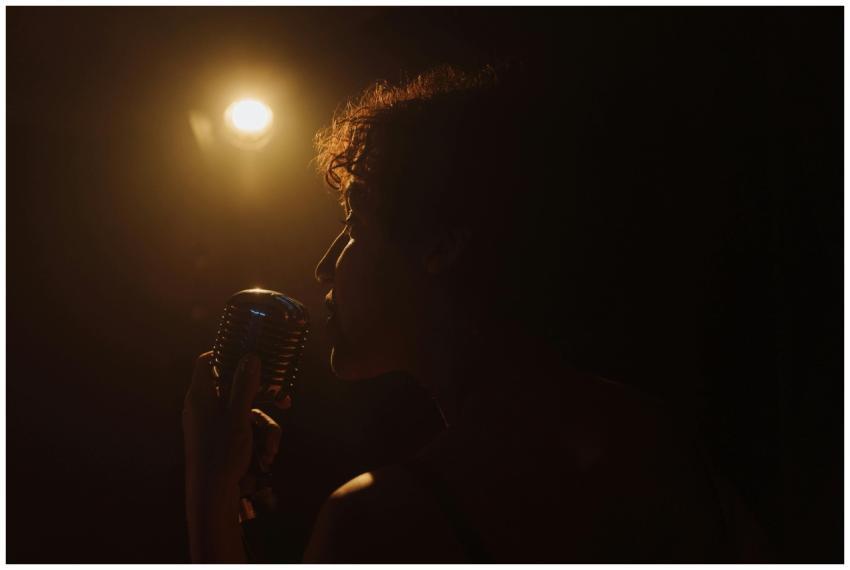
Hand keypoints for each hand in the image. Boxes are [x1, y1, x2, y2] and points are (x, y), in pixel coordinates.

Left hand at [182, 351, 281, 513]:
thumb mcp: (237, 417)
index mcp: (200, 396)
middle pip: (236, 387)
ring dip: (265, 429)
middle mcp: (204, 407)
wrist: (212, 497)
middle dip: (263, 399)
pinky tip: (266, 457)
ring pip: (246, 411)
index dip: (225, 353)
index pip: (207, 362)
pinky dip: (257, 440)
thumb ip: (244, 386)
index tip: (249, 353)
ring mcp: (214, 424)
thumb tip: (251, 356)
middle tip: (283, 400)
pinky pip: (244, 429)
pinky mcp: (223, 439)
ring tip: (271, 450)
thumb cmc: (220, 454)